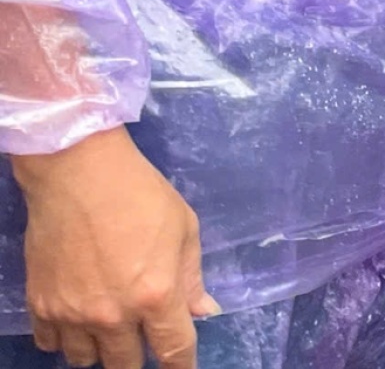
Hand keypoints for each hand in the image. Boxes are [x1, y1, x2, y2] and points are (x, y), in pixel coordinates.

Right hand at [15, 128, 214, 368]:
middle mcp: (113, 315)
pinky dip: (64, 340)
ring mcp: (72, 314)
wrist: (79, 175)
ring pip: (85, 360)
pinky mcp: (41, 305)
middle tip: (142, 340)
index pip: (173, 350)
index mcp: (156, 296)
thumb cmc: (141, 195)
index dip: (182, 366)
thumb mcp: (184, 229)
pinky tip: (75, 320)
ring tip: (107, 327)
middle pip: (126, 365)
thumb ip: (192, 277)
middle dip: (138, 358)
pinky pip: (50, 344)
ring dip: (100, 350)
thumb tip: (204, 311)